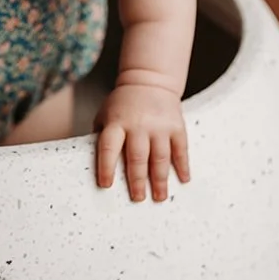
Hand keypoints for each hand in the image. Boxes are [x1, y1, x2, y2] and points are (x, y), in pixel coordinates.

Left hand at [92, 81, 189, 202]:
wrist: (149, 80)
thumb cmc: (122, 104)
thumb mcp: (105, 114)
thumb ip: (101, 137)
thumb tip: (95, 166)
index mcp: (116, 123)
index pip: (109, 148)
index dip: (106, 168)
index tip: (105, 186)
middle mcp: (138, 125)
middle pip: (137, 157)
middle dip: (137, 181)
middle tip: (138, 199)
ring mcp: (159, 126)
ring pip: (160, 157)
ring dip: (160, 180)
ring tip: (159, 198)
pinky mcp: (176, 126)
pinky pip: (180, 149)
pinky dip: (182, 166)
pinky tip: (183, 180)